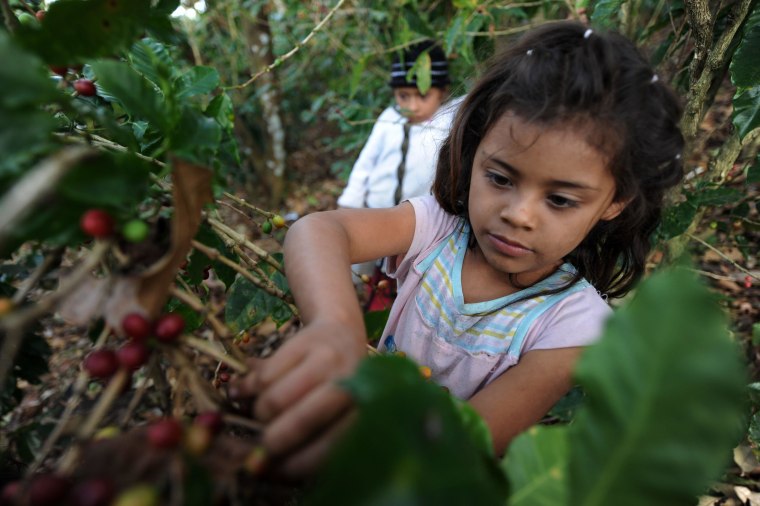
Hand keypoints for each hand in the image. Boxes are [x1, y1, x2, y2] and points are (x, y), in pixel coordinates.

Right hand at [229, 320, 365, 475]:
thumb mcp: (332, 416)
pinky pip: (265, 376)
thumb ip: (308, 441)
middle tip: (262, 444)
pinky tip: (259, 387)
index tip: (274, 470)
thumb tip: (261, 467)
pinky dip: (253, 387)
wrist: (341, 331)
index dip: (295, 465)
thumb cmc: (334, 386)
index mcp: (362, 412)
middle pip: (302, 422)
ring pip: (275, 399)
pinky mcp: (306, 341)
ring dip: (261, 412)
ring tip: (264, 411)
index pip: (328, 449)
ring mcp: (330, 361)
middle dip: (273, 441)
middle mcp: (351, 385)